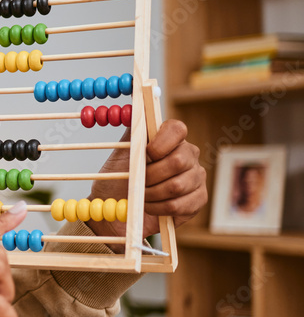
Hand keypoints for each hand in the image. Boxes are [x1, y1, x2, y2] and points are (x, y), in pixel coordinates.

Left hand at [87, 119, 207, 243]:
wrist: (117, 207)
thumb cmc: (119, 177)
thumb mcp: (122, 152)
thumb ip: (134, 131)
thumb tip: (137, 108)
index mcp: (170, 139)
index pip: (177, 129)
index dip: (162, 143)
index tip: (146, 154)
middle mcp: (188, 154)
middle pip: (179, 161)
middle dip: (152, 175)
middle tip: (138, 182)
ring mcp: (196, 177)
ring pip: (178, 186)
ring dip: (152, 194)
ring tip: (141, 195)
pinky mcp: (198, 199)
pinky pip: (181, 205)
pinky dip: (159, 208)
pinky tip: (151, 207)